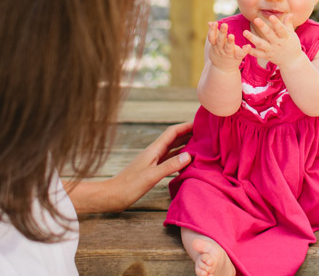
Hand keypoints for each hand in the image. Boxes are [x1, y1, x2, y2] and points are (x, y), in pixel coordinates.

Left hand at [67, 121, 192, 213]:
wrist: (112, 195)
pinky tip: (187, 161)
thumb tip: (189, 155)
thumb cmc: (129, 186)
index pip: (173, 132)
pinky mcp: (152, 169)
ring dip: (186, 144)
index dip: (186, 125)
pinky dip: (180, 157)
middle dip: (189, 133)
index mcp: (154, 150)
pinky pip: (170, 159)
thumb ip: (170, 165)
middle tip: (205, 132)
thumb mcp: (151, 176)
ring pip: (173, 148)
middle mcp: (154, 152)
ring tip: (200, 144)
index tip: (201, 122)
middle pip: (174, 138)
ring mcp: (153, 160)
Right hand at [207, 21, 249, 70]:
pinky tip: (248, 46)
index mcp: (215, 44)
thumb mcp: (214, 43)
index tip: (214, 23)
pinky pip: (240, 54)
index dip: (212, 30)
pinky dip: (244, 51)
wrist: (222, 69)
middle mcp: (221, 49)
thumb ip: (213, 33)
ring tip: (231, 36)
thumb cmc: (219, 51)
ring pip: (228, 47)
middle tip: (224, 24)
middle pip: (220, 40)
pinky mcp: (236, 57)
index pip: (212, 37)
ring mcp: (228, 54)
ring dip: (230, 42)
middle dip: (222, 33)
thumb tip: (210, 22)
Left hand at [245, 14, 302, 68]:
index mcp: (285, 37)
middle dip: (263, 27)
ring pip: (261, 44)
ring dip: (252, 38)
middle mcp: (278, 44)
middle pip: (269, 35)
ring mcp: (271, 50)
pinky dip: (251, 51)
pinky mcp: (267, 56)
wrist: (292, 62)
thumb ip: (288, 24)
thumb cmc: (292, 45)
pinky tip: (244, 46)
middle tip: (256, 19)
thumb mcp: (292, 35)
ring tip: (245, 32)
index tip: (271, 16)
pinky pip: (258, 54)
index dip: (276, 23)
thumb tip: (289, 13)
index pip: (281, 29)